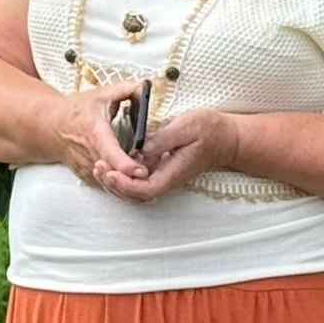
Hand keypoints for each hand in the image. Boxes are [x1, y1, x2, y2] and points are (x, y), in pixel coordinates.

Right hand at [53, 81, 150, 190]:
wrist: (51, 126)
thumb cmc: (76, 110)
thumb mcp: (101, 94)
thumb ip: (127, 89)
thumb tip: (146, 87)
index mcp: (93, 131)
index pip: (110, 152)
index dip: (125, 164)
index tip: (141, 171)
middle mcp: (89, 153)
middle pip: (113, 173)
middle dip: (134, 177)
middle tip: (153, 172)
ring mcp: (87, 168)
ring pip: (111, 183)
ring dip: (130, 182)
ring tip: (145, 172)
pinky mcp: (87, 177)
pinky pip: (108, 185)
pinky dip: (122, 183)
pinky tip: (132, 175)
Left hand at [98, 107, 235, 203]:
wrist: (225, 138)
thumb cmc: (209, 130)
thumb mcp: (187, 126)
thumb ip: (163, 138)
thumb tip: (140, 148)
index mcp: (173, 172)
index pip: (146, 190)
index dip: (126, 185)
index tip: (110, 172)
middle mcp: (166, 179)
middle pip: (135, 195)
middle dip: (114, 184)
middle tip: (98, 165)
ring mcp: (161, 176)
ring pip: (133, 191)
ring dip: (114, 181)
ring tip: (99, 164)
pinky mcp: (157, 169)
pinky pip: (135, 180)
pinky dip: (120, 175)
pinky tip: (109, 161)